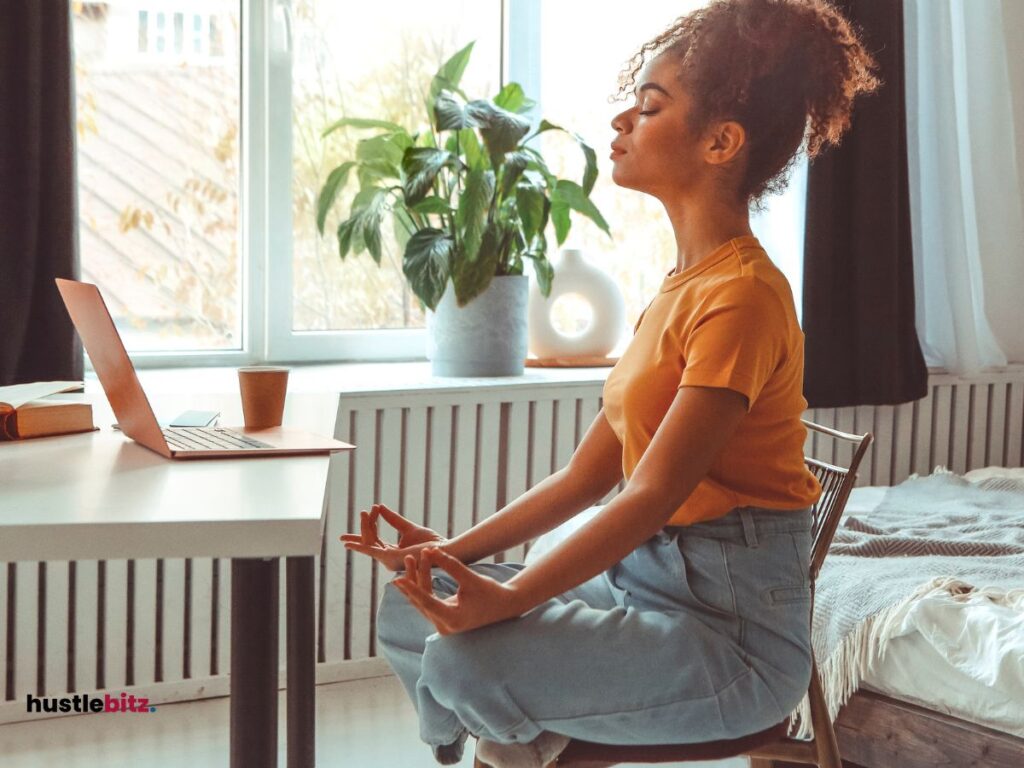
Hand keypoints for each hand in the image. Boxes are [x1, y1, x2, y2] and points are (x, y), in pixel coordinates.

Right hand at [340, 503, 446, 571]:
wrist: (443, 548)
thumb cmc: (430, 541)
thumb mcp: (408, 527)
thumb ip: (393, 519)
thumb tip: (379, 506)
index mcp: (392, 553)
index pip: (372, 541)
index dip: (365, 529)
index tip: (362, 515)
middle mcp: (388, 559)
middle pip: (369, 541)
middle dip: (364, 526)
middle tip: (362, 511)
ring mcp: (388, 560)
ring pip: (369, 542)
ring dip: (366, 526)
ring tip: (365, 512)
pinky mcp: (391, 559)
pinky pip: (372, 549)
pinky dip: (361, 544)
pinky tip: (350, 543)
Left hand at [391, 547, 522, 634]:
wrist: (506, 605)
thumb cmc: (491, 592)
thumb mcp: (471, 578)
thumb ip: (451, 565)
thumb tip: (432, 550)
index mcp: (452, 619)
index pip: (428, 603)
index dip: (413, 589)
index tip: (399, 578)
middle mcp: (444, 625)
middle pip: (422, 600)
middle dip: (414, 577)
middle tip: (409, 557)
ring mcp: (443, 622)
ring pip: (422, 599)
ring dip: (417, 579)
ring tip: (412, 558)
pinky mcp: (443, 616)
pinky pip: (427, 599)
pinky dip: (423, 584)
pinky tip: (418, 568)